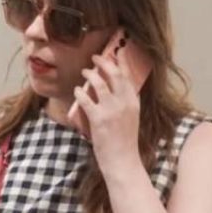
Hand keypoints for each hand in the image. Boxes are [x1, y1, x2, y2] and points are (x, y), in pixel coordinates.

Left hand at [73, 31, 142, 178]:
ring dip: (89, 74)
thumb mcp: (131, 118)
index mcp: (134, 102)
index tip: (116, 51)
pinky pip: (86, 99)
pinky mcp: (98, 119)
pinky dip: (80, 92)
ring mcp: (112, 110)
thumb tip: (113, 89)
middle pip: (114, 74)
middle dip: (103, 62)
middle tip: (95, 58)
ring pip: (99, 83)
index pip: (128, 75)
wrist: (123, 161)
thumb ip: (125, 103)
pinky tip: (77, 91)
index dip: (121, 61)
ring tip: (84, 72)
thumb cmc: (125, 142)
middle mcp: (124, 102)